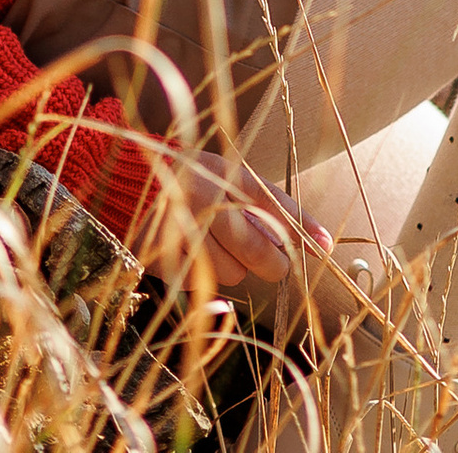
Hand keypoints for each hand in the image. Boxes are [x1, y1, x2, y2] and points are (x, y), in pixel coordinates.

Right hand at [159, 153, 334, 292]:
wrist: (133, 184)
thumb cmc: (192, 181)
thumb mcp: (227, 177)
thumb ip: (265, 203)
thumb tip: (317, 239)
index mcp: (222, 173)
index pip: (271, 202)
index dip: (301, 226)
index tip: (324, 246)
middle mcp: (204, 199)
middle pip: (256, 249)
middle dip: (274, 262)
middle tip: (277, 262)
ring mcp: (182, 230)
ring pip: (233, 273)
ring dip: (235, 267)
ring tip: (218, 245)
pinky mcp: (165, 258)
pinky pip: (204, 285)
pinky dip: (207, 277)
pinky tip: (195, 255)